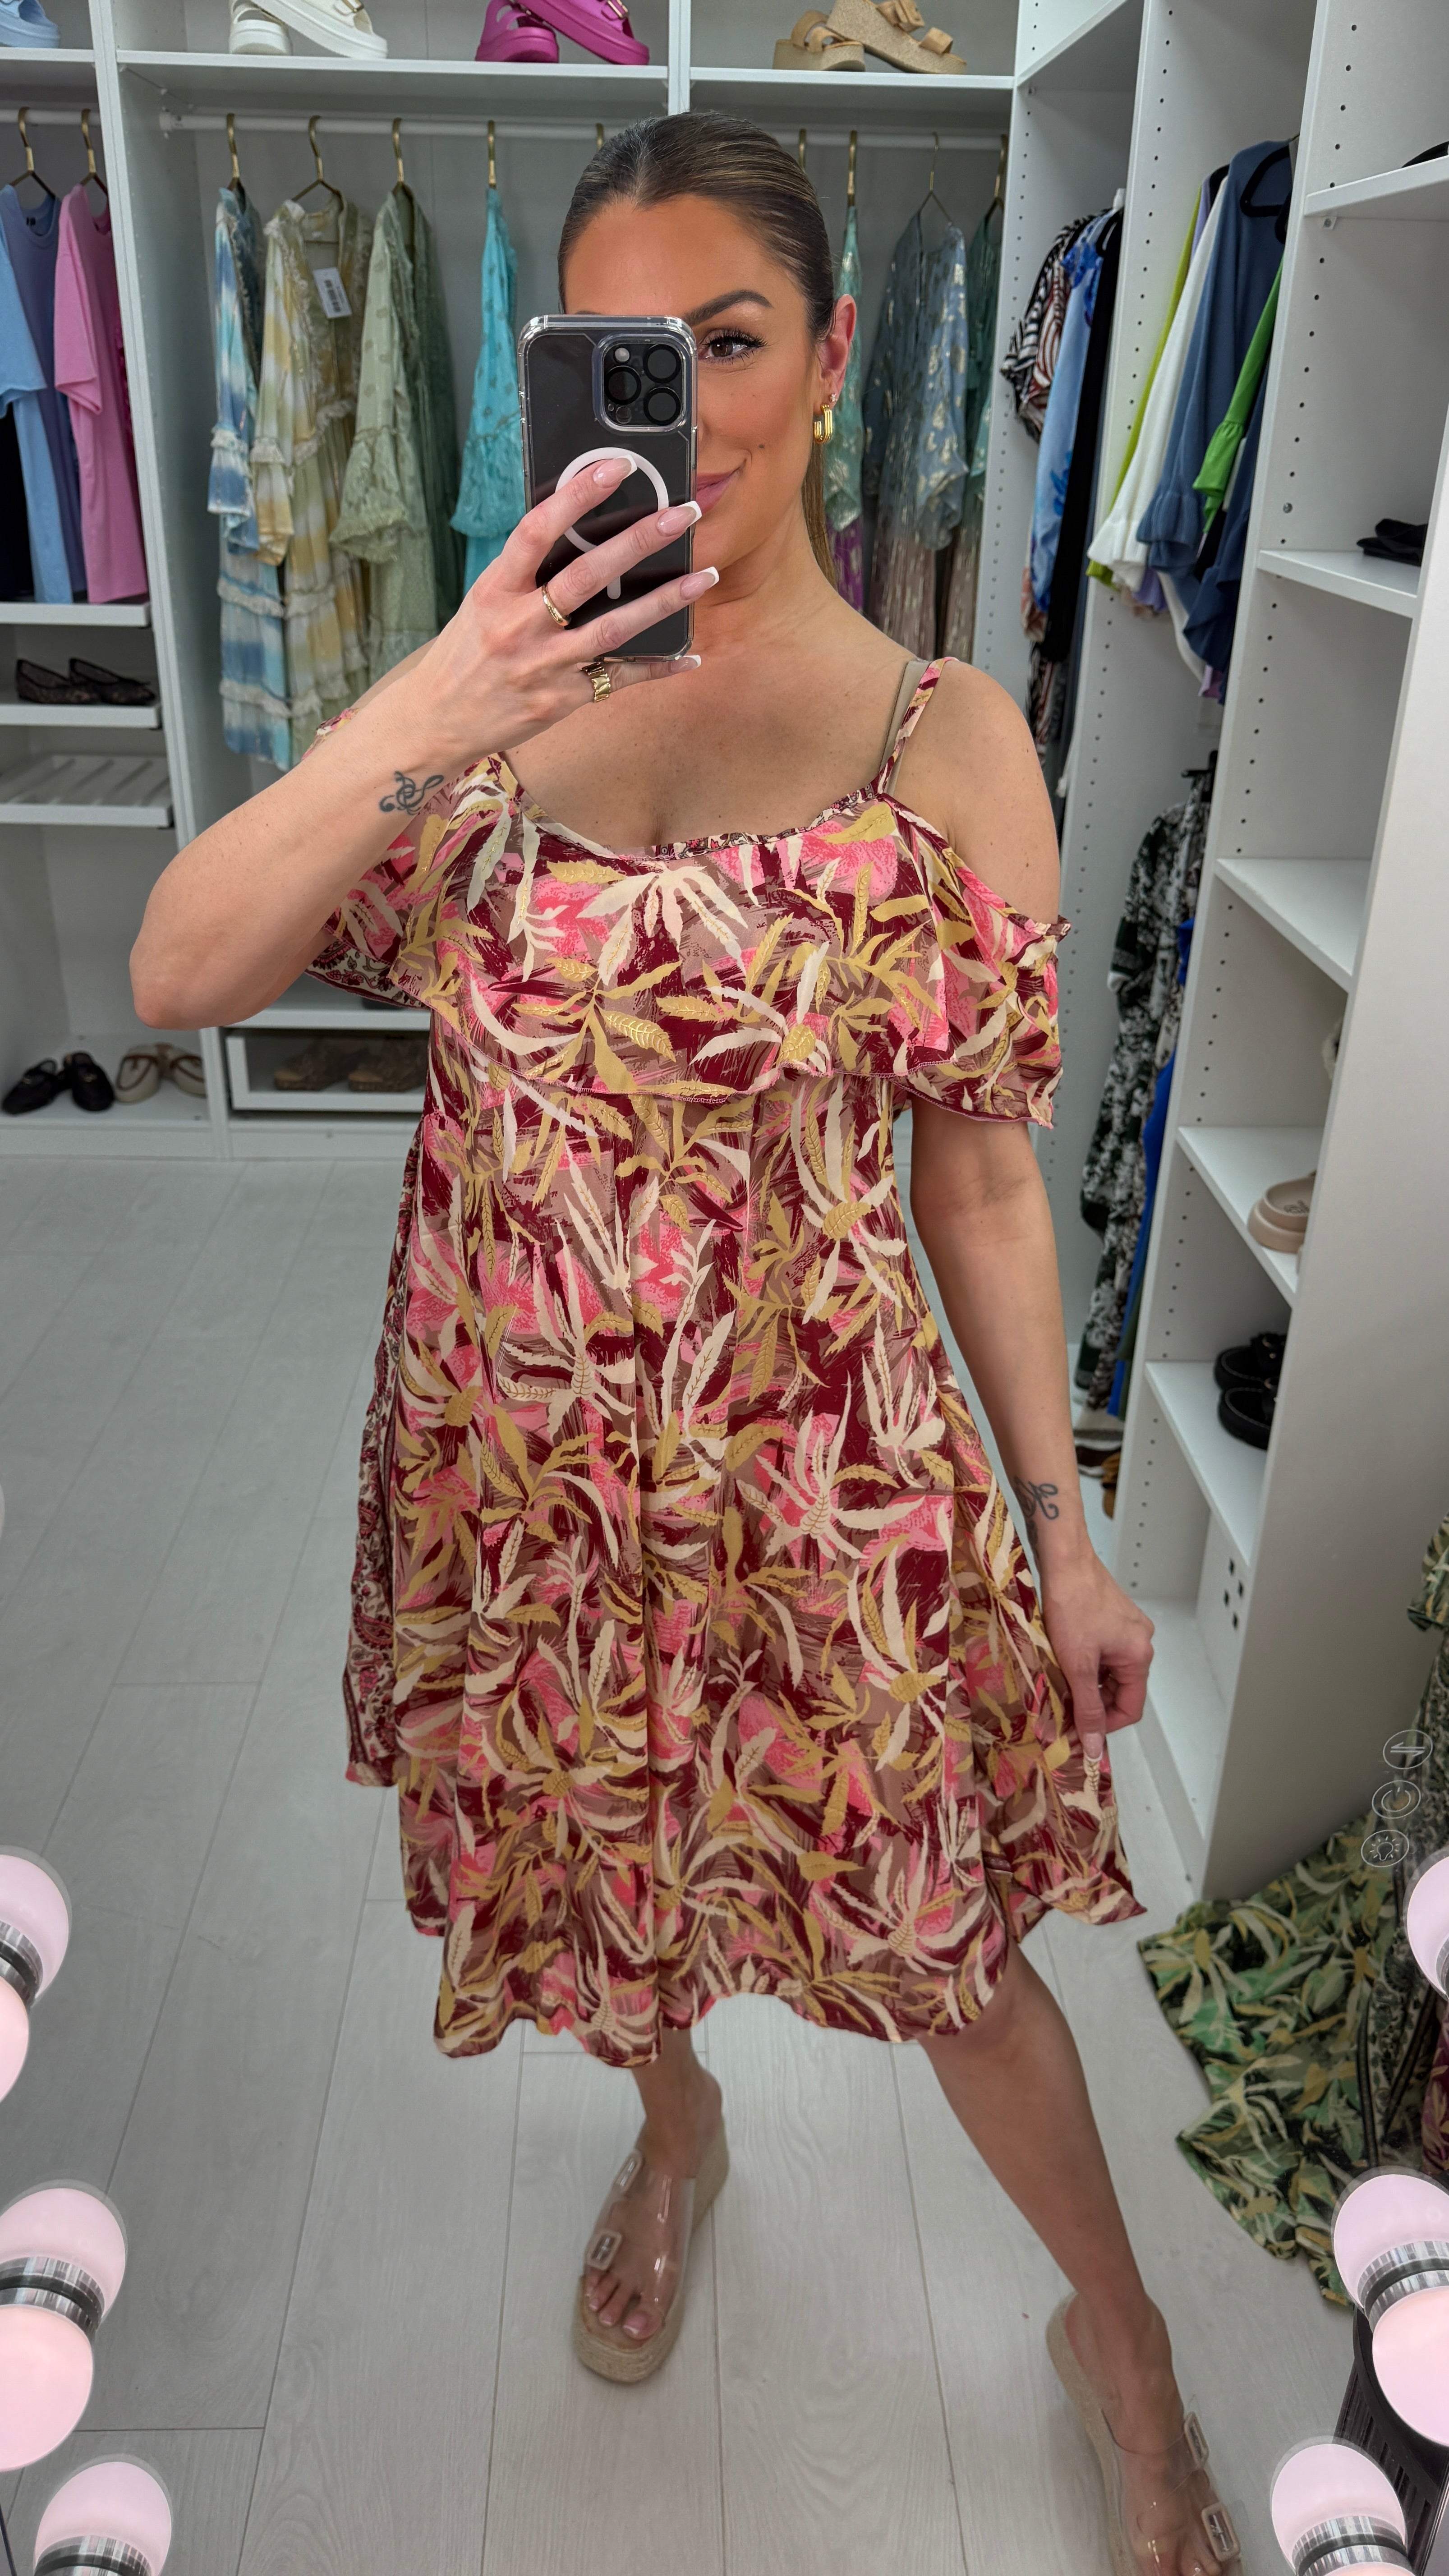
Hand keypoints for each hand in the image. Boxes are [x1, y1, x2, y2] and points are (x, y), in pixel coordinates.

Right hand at [388, 454, 715, 776]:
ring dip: (664, 602)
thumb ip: (524, 572)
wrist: (439, 719)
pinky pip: (621, 679)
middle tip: (682, 515)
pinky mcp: (563, 699)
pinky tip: (689, 656)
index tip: (615, 467)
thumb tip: (575, 529)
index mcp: (496, 590)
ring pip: (614, 628)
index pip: (537, 531)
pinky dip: (658, 667)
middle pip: (587, 575)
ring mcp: (544, 665)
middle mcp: (519, 625)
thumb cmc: (465, 653)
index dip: (577, 496)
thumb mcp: (483, 602)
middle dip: (639, 541)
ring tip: (703, 577)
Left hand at [1037, 1554, 1153, 1763]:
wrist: (1064, 1559)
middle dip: (1093, 1700)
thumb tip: (1094, 1745)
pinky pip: (1104, 1651)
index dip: (1105, 1724)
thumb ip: (1087, 1707)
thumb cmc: (1072, 1603)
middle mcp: (1141, 1641)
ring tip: (1060, 1677)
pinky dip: (1086, 1661)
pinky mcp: (1113, 1617)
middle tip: (1064, 1704)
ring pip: (1109, 1670)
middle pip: (1121, 1689)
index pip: (1131, 1708)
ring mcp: (1128, 1627)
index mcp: (1140, 1655)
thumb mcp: (1077, 1664)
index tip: (1080, 1729)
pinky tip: (1065, 1657)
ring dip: (1087, 1680)